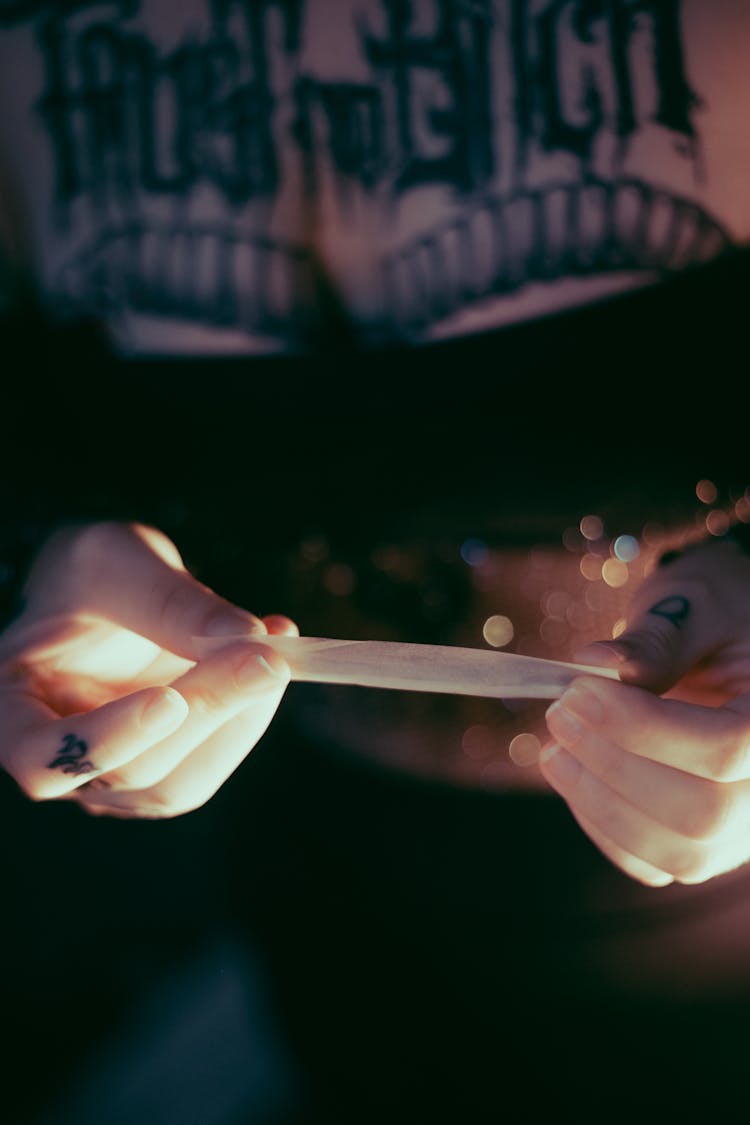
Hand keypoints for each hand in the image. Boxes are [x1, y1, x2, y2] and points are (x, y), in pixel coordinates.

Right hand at [0, 521, 295, 817]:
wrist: (109, 594)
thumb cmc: (92, 576)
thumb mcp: (119, 561)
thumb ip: (170, 599)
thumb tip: (250, 637)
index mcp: (10, 709)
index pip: (44, 759)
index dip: (108, 740)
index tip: (168, 698)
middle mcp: (54, 761)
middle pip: (131, 773)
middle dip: (206, 711)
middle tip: (266, 656)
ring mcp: (109, 778)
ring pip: (180, 783)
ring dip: (238, 718)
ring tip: (275, 648)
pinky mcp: (164, 771)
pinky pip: (211, 762)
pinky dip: (251, 713)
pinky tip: (272, 653)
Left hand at [539, 535, 749, 885]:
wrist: (725, 641)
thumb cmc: (716, 613)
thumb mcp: (695, 604)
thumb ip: (655, 639)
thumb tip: (594, 662)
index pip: (723, 748)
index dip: (641, 727)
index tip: (577, 691)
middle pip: (701, 814)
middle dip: (614, 766)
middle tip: (558, 712)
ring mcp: (744, 826)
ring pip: (678, 851)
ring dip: (600, 803)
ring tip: (553, 747)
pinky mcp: (707, 842)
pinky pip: (653, 862)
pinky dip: (602, 824)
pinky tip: (571, 772)